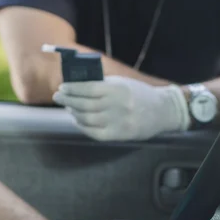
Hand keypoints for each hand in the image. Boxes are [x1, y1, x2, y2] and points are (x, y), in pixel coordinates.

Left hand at [53, 76, 189, 140]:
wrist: (162, 111)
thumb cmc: (138, 93)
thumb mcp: (121, 83)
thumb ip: (101, 84)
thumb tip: (75, 86)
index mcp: (118, 89)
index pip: (88, 88)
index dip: (72, 88)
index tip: (62, 87)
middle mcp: (117, 106)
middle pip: (85, 104)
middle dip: (67, 100)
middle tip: (57, 97)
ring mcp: (118, 122)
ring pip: (87, 119)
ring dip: (74, 113)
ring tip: (68, 107)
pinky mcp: (119, 135)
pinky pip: (94, 132)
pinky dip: (82, 126)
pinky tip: (77, 120)